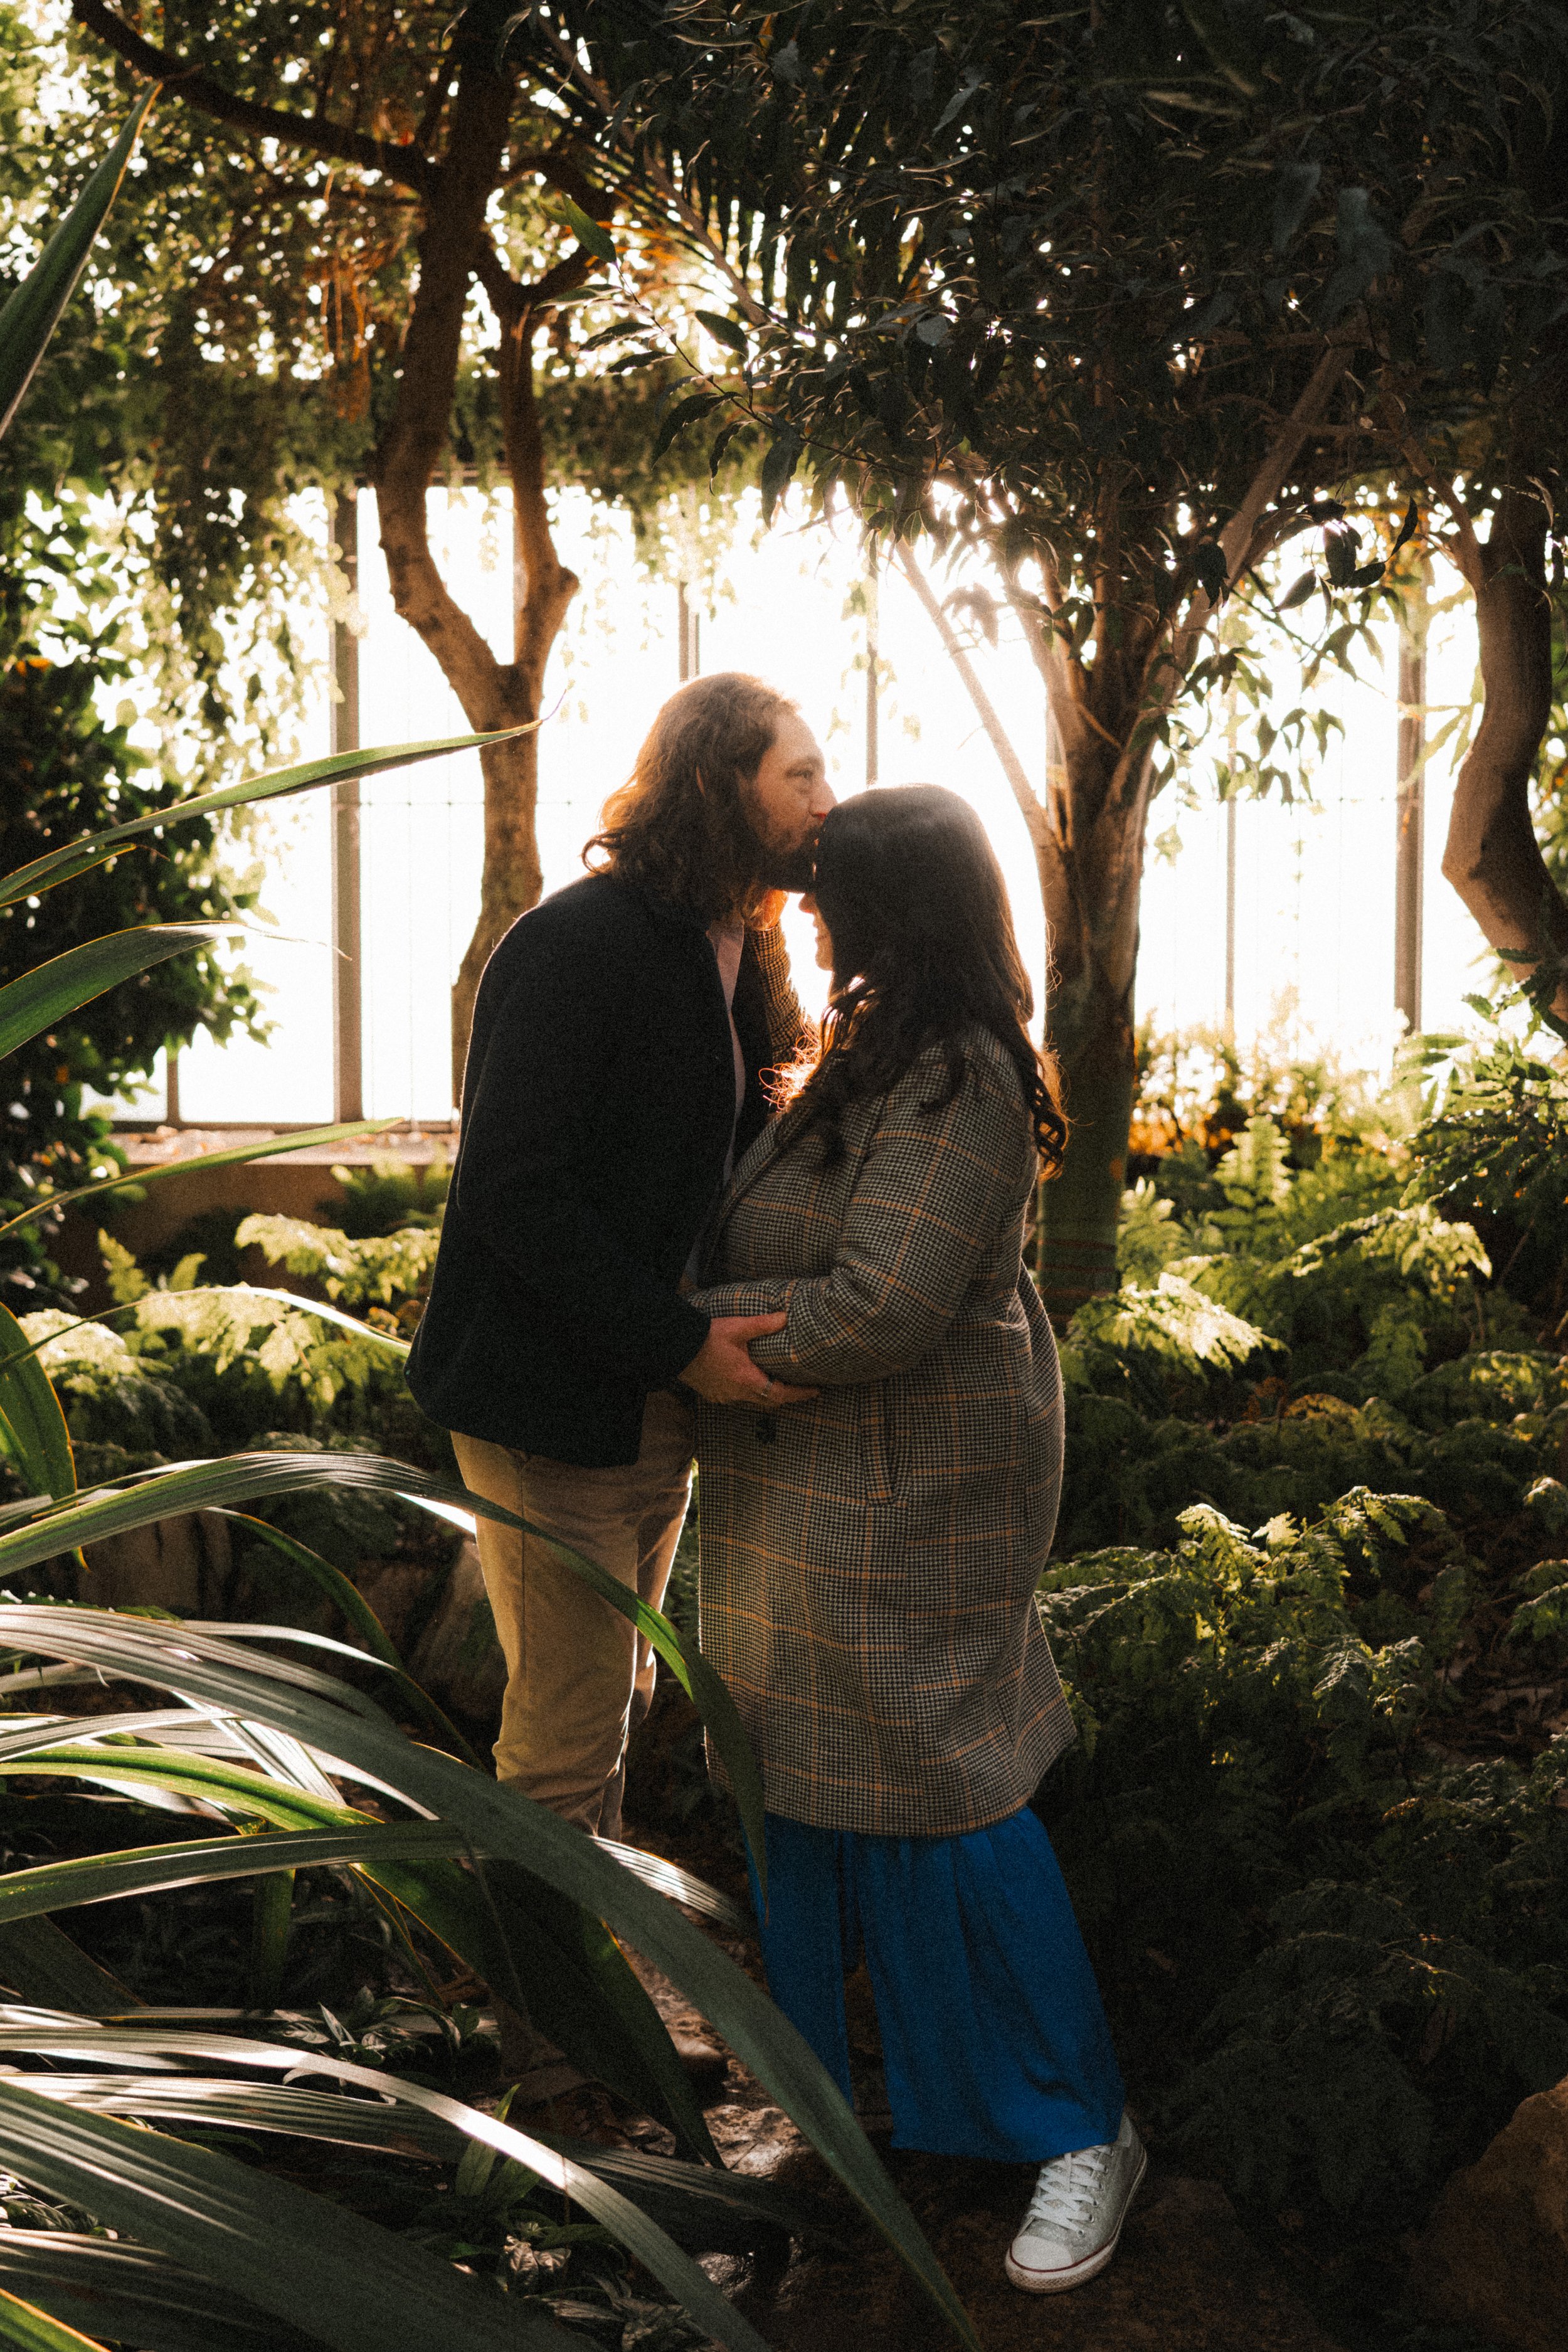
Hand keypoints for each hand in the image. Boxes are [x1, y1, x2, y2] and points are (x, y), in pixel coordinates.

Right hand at [680, 1314, 817, 1407]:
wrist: (676, 1348)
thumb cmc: (707, 1339)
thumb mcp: (738, 1328)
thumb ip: (763, 1325)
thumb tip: (786, 1318)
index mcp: (747, 1379)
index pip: (780, 1394)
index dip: (799, 1394)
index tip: (814, 1392)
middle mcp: (737, 1393)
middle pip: (769, 1401)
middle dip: (786, 1396)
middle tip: (801, 1390)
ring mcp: (724, 1396)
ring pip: (752, 1400)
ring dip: (767, 1395)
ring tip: (778, 1384)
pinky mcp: (712, 1394)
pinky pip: (736, 1398)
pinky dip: (748, 1392)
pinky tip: (748, 1381)